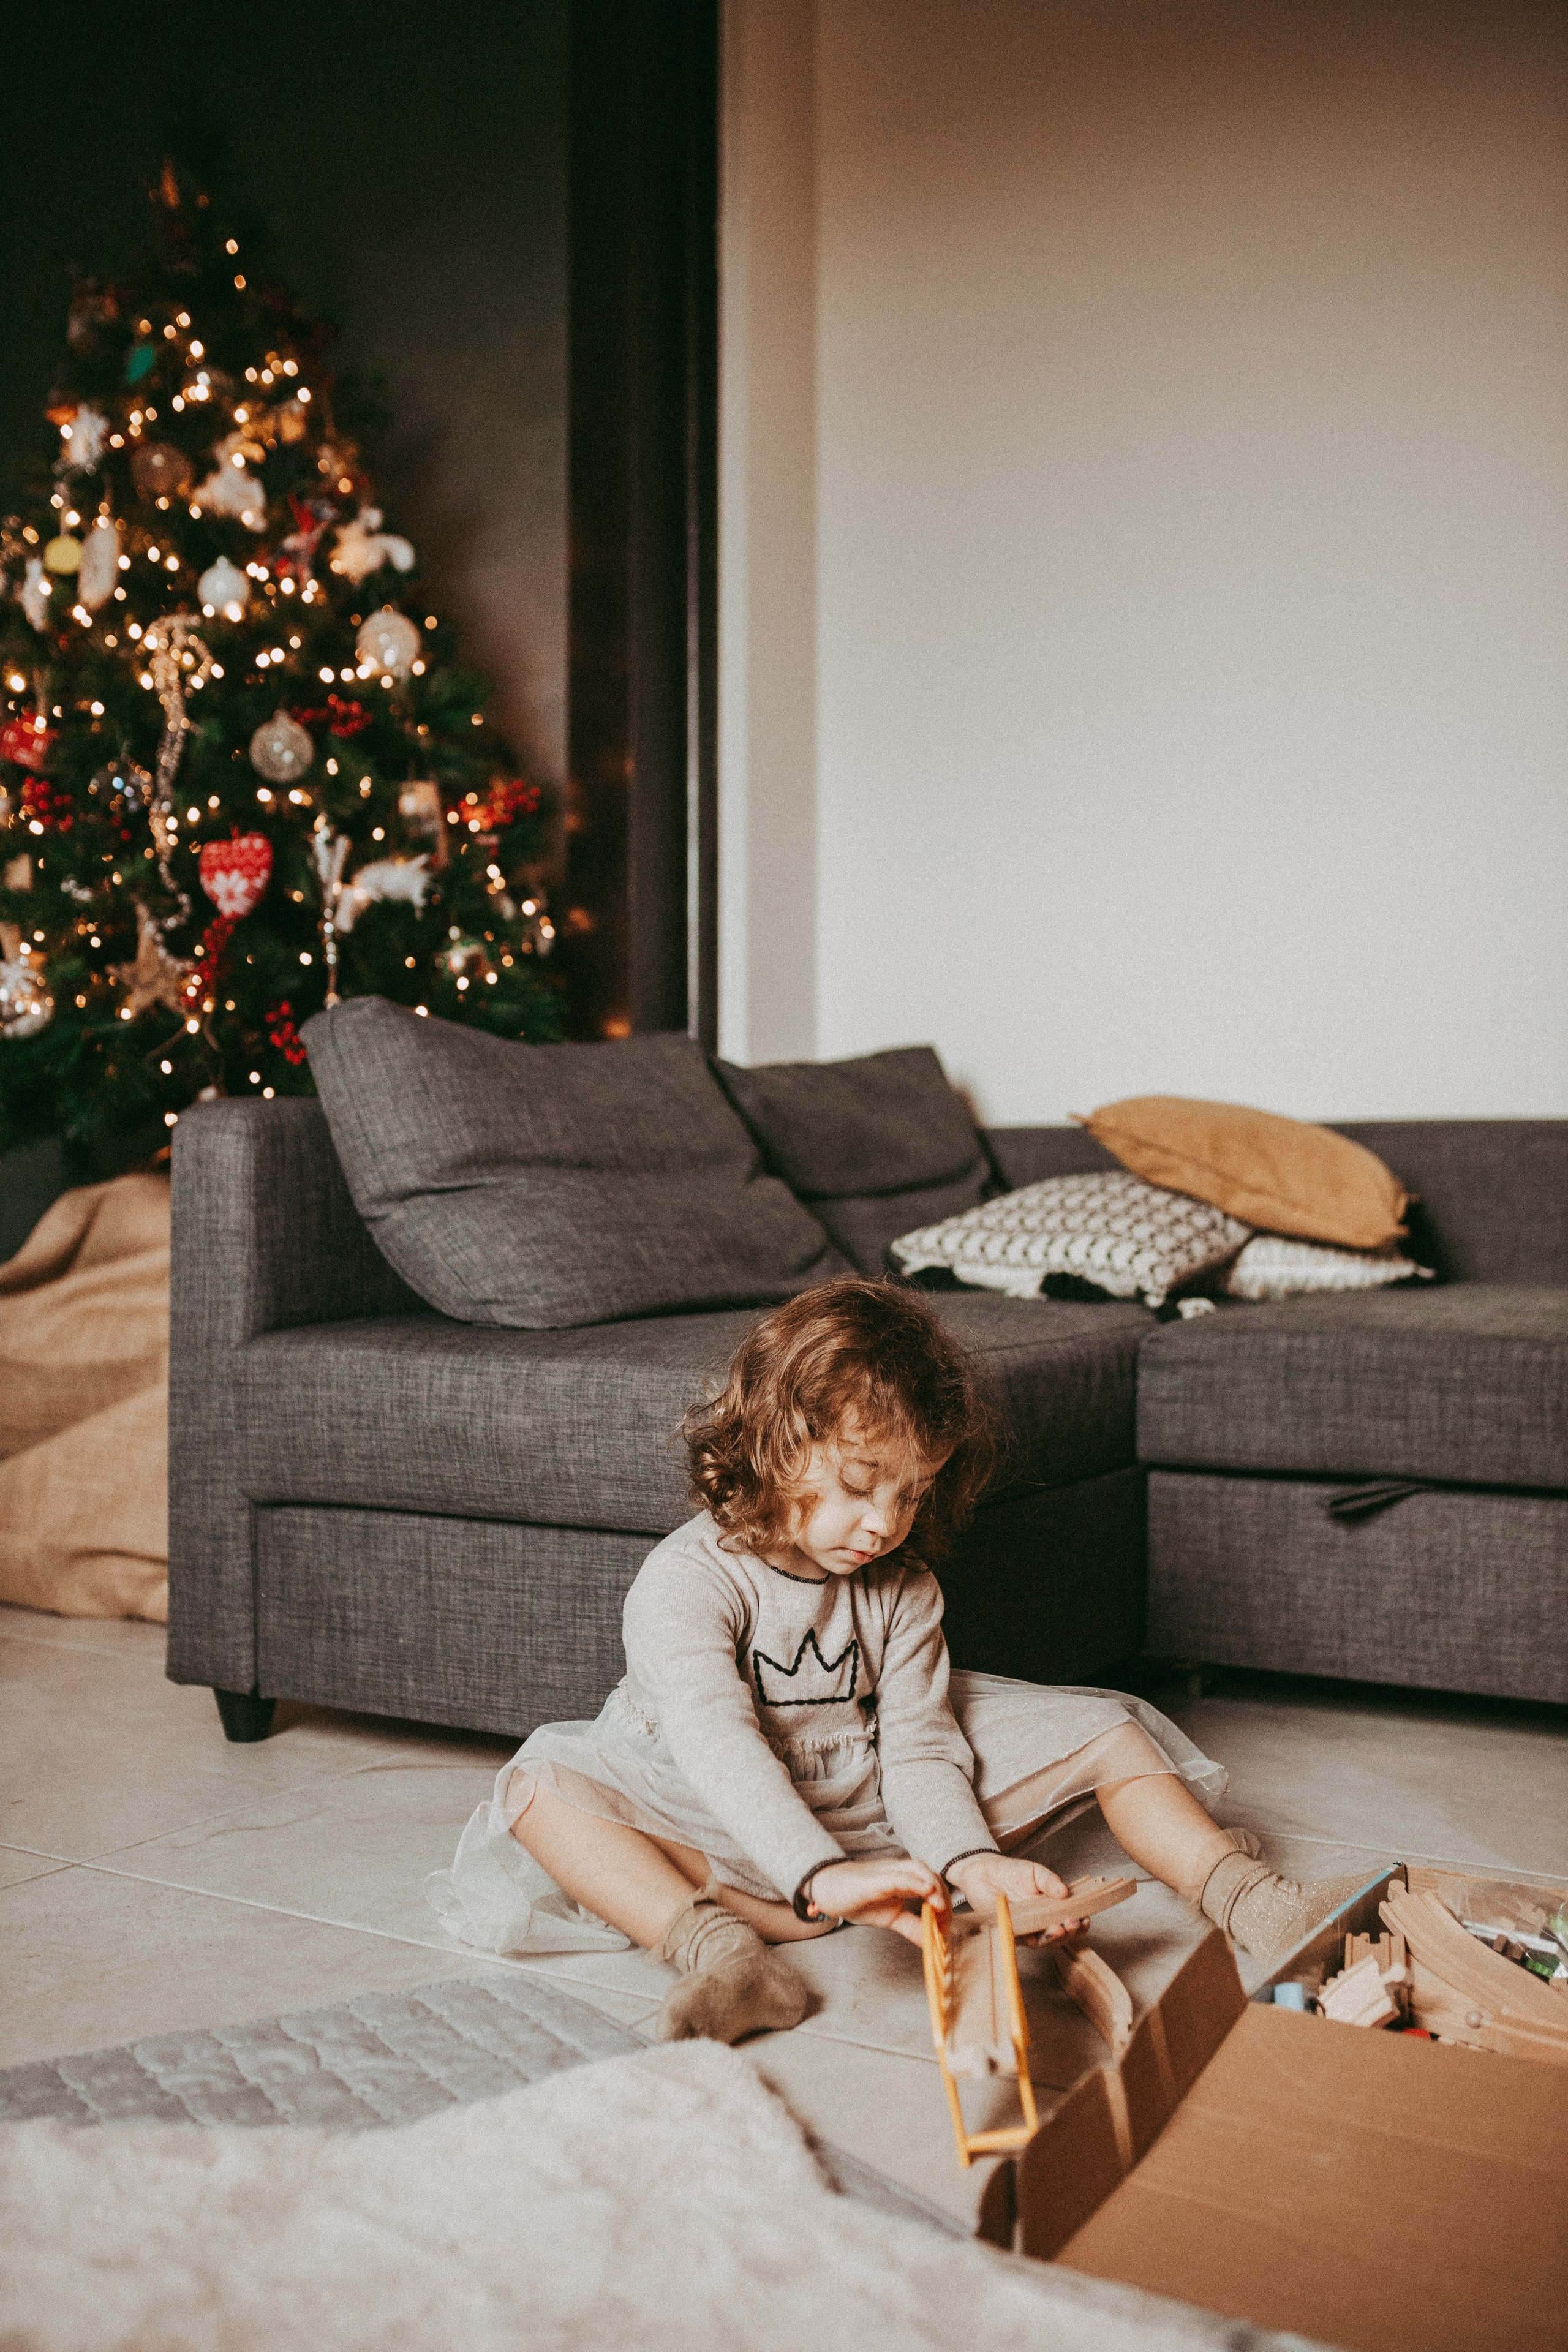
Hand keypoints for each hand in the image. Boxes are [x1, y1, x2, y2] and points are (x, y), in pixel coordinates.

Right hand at [806, 1856, 946, 1945]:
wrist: (826, 1888)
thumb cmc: (857, 1898)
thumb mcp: (890, 1917)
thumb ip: (911, 1925)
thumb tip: (933, 1941)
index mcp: (904, 1879)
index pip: (932, 1883)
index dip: (945, 1901)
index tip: (948, 1925)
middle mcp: (898, 1871)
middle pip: (930, 1874)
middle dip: (944, 1895)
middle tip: (946, 1921)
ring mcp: (886, 1873)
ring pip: (917, 1869)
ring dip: (933, 1886)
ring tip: (941, 1906)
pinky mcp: (873, 1880)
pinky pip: (897, 1877)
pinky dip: (914, 1883)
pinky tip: (925, 1891)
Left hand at [946, 1853, 1085, 1944]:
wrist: (983, 1872)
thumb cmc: (1011, 1872)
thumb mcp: (1034, 1871)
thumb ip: (1049, 1880)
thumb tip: (1065, 1892)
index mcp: (1051, 1908)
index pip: (1070, 1921)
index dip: (1080, 1924)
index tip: (1085, 1920)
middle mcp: (1041, 1922)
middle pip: (1060, 1935)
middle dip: (1069, 1933)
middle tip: (1072, 1924)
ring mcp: (1026, 1929)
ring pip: (1042, 1941)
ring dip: (1052, 1938)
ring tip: (1058, 1929)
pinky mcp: (1008, 1932)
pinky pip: (1020, 1940)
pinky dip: (1028, 1938)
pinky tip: (1034, 1934)